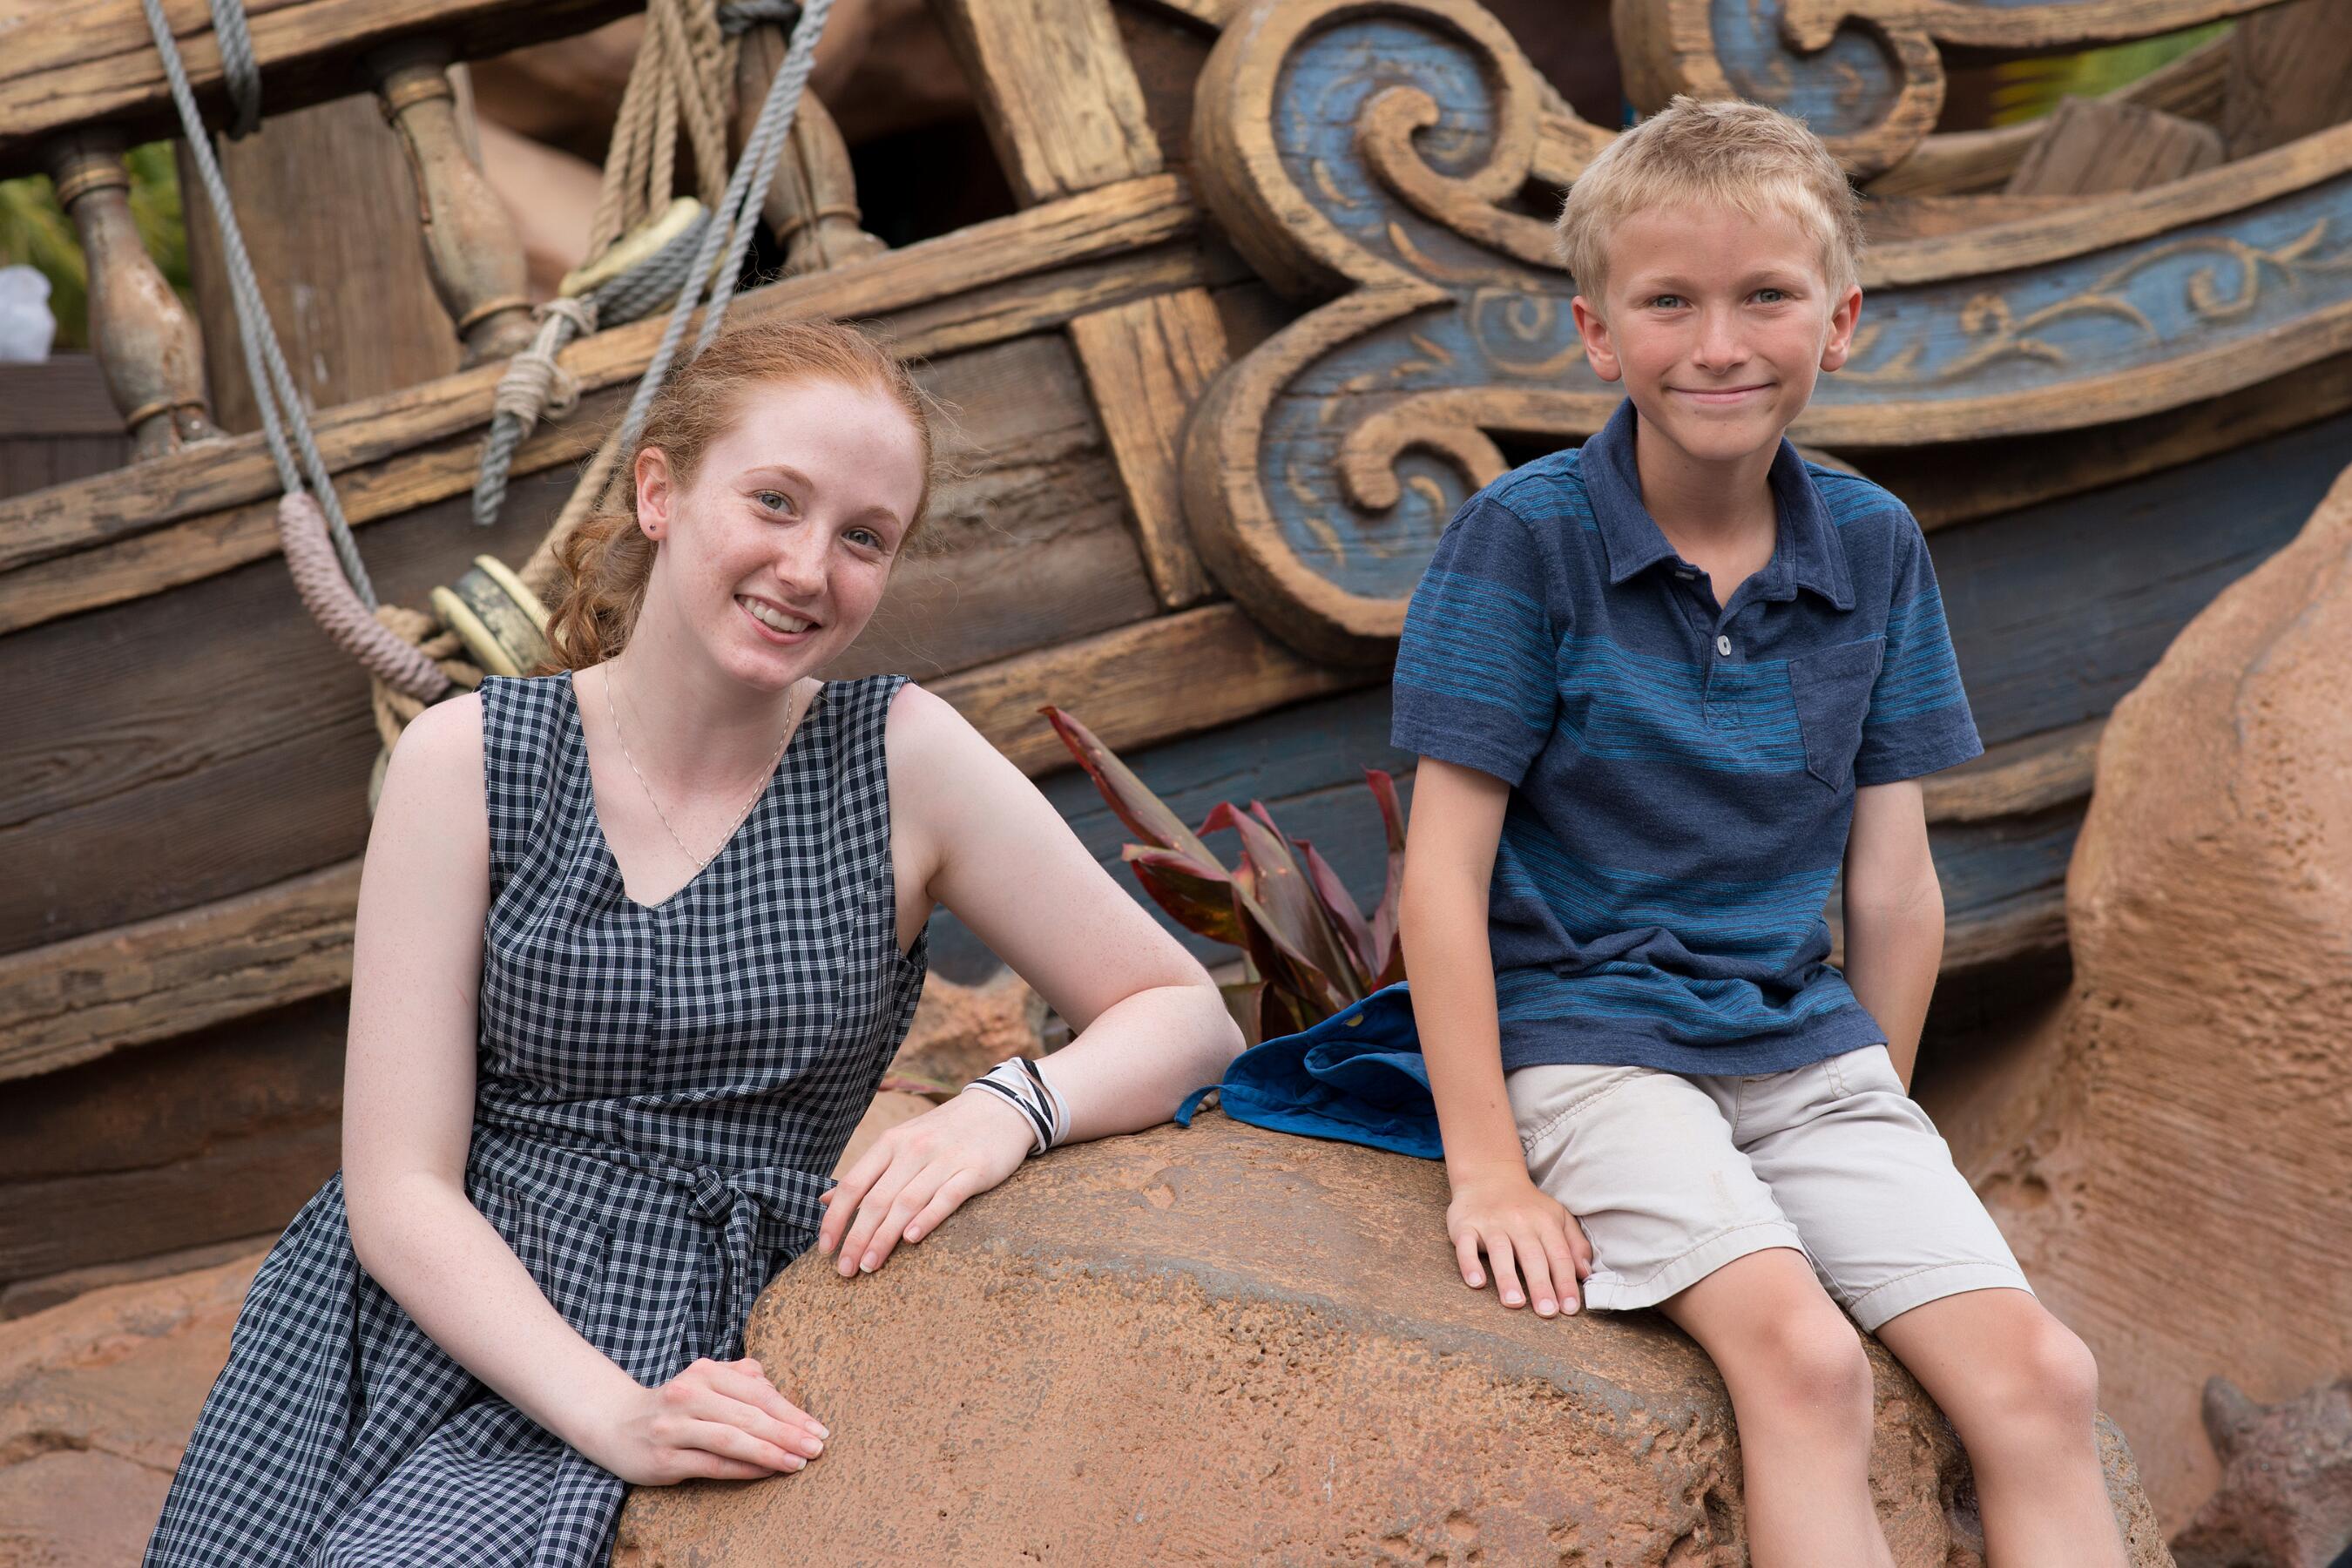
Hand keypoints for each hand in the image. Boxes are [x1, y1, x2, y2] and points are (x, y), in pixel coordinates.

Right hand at [578, 1356, 826, 1484]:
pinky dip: (743, 1469)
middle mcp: (688, 1395)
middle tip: (817, 1447)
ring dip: (769, 1452)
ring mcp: (673, 1427)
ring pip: (731, 1439)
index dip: (791, 1411)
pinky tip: (766, 1472)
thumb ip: (742, 1377)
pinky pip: (712, 1464)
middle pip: (749, 1415)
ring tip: (798, 1462)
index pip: (758, 1391)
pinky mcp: (663, 1458)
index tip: (819, 1428)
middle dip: (788, 1432)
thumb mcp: (705, 1380)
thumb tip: (778, 1388)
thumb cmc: (676, 1404)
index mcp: (704, 1372)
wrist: (616, 1424)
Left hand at [817, 1088, 1032, 1275]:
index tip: (824, 1248)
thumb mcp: (901, 1143)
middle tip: (845, 1270)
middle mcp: (914, 1149)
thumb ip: (867, 1173)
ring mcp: (945, 1159)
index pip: (854, 1184)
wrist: (999, 1109)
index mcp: (891, 1143)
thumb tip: (825, 1200)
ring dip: (885, 1237)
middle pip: (878, 1199)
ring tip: (869, 1265)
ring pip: (907, 1202)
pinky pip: (947, 1196)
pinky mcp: (975, 1169)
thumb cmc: (943, 1133)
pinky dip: (928, 1217)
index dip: (836, 1218)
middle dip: (857, 1238)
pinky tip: (912, 1239)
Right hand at [1445, 1167, 1591, 1317]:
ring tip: (1515, 1303)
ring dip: (1508, 1278)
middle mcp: (1519, 1222)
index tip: (1570, 1309)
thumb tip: (1585, 1273)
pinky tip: (1476, 1283)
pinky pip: (1466, 1246)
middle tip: (1547, 1312)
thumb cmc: (1528, 1206)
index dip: (1565, 1282)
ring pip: (1500, 1252)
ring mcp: (1491, 1224)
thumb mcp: (1557, 1216)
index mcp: (1545, 1222)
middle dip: (1541, 1285)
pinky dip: (1469, 1264)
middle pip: (1532, 1256)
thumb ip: (1575, 1244)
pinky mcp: (1465, 1226)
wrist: (1488, 1176)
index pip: (1559, 1255)